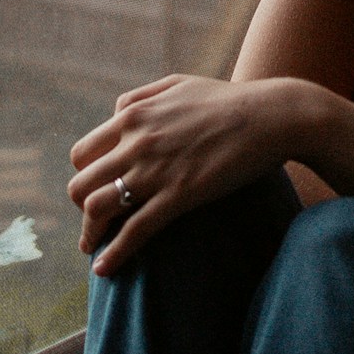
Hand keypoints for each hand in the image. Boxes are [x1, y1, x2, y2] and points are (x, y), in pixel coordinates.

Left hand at [67, 75, 313, 271]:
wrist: (271, 116)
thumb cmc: (230, 99)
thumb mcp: (177, 84)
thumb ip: (141, 96)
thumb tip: (117, 113)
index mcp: (132, 115)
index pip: (83, 153)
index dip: (84, 176)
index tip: (94, 190)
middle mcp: (135, 142)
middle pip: (81, 184)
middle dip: (81, 208)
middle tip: (94, 221)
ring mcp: (155, 171)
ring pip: (97, 209)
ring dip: (89, 234)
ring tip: (92, 248)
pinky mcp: (179, 196)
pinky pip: (134, 231)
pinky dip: (113, 254)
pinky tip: (104, 269)